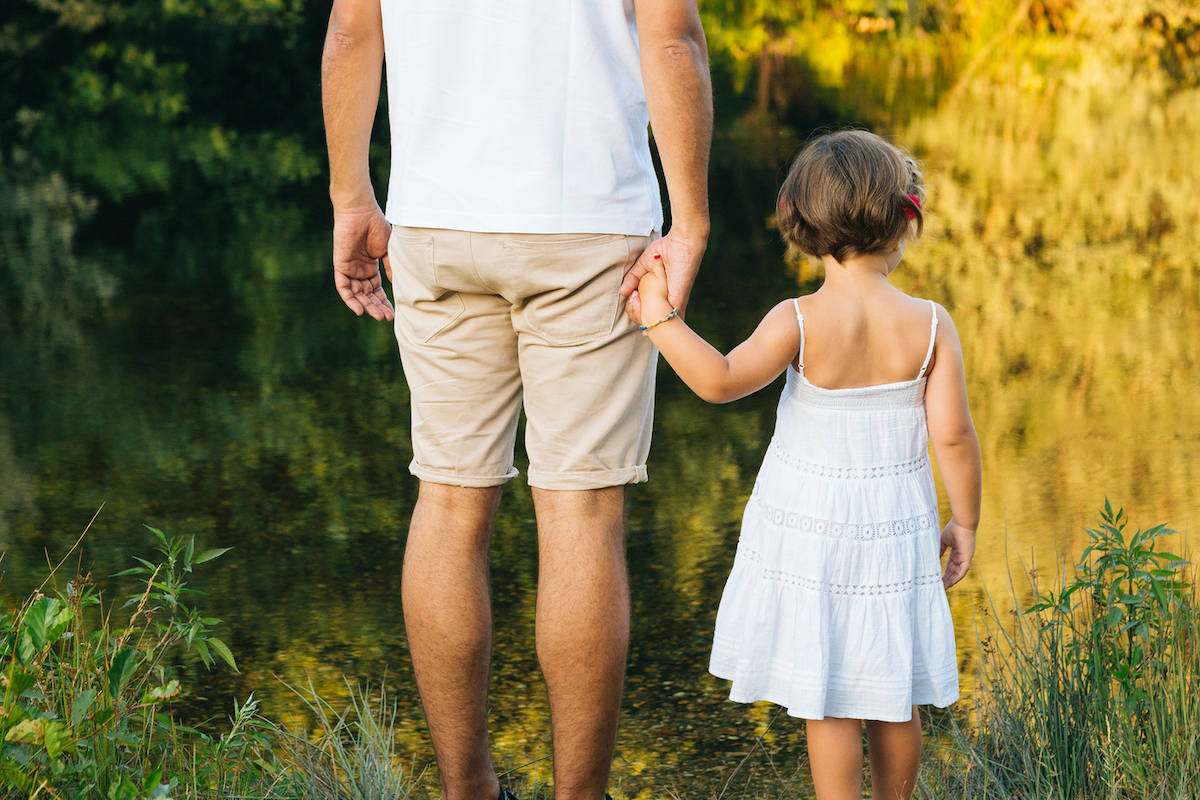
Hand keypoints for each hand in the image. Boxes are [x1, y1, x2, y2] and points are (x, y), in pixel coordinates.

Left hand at [332, 205, 394, 320]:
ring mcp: (350, 269)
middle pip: (367, 295)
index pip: (377, 290)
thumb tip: (397, 285)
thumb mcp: (388, 250)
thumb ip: (391, 267)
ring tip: (378, 316)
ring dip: (367, 306)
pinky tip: (360, 310)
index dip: (384, 302)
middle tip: (387, 319)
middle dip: (377, 307)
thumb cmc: (376, 225)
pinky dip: (350, 300)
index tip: (393, 313)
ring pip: (357, 294)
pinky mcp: (340, 266)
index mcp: (371, 266)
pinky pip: (343, 287)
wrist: (361, 211)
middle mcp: (359, 270)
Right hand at [619, 229, 705, 314]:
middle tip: (634, 298)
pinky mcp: (679, 299)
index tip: (631, 296)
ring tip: (637, 300)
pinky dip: (655, 320)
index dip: (635, 309)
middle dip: (638, 316)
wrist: (682, 242)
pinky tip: (646, 321)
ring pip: (658, 322)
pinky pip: (667, 317)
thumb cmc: (666, 250)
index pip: (647, 311)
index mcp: (661, 293)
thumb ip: (633, 277)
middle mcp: (668, 300)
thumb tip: (622, 292)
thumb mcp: (643, 264)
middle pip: (652, 320)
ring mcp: (674, 302)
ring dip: (644, 318)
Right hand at [939, 519, 975, 588]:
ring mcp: (965, 558)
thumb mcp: (943, 541)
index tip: (937, 579)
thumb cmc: (954, 529)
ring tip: (943, 587)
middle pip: (953, 572)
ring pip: (957, 573)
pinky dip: (956, 578)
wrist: (962, 523)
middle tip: (939, 587)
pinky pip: (962, 571)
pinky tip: (951, 583)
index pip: (950, 566)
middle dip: (946, 580)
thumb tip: (933, 559)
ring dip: (951, 581)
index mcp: (956, 552)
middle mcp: (961, 557)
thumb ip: (939, 550)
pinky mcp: (968, 558)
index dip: (944, 573)